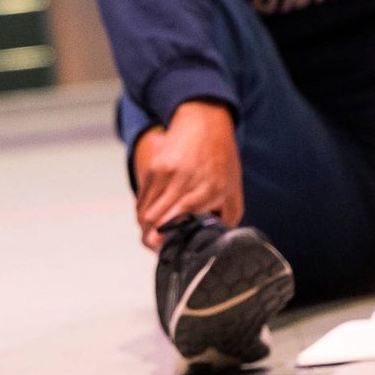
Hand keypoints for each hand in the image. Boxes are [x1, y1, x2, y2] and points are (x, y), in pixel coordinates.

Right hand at [132, 100, 243, 248]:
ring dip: (145, 228)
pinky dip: (144, 212)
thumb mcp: (233, 193)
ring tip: (154, 235)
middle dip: (151, 239)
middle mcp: (183, 181)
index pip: (175, 219)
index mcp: (206, 191)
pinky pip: (141, 199)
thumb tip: (210, 245)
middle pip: (152, 220)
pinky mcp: (153, 168)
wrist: (205, 124)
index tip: (163, 250)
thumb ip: (224, 221)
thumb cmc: (221, 162)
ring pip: (143, 212)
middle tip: (157, 247)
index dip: (163, 239)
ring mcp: (165, 173)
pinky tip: (152, 217)